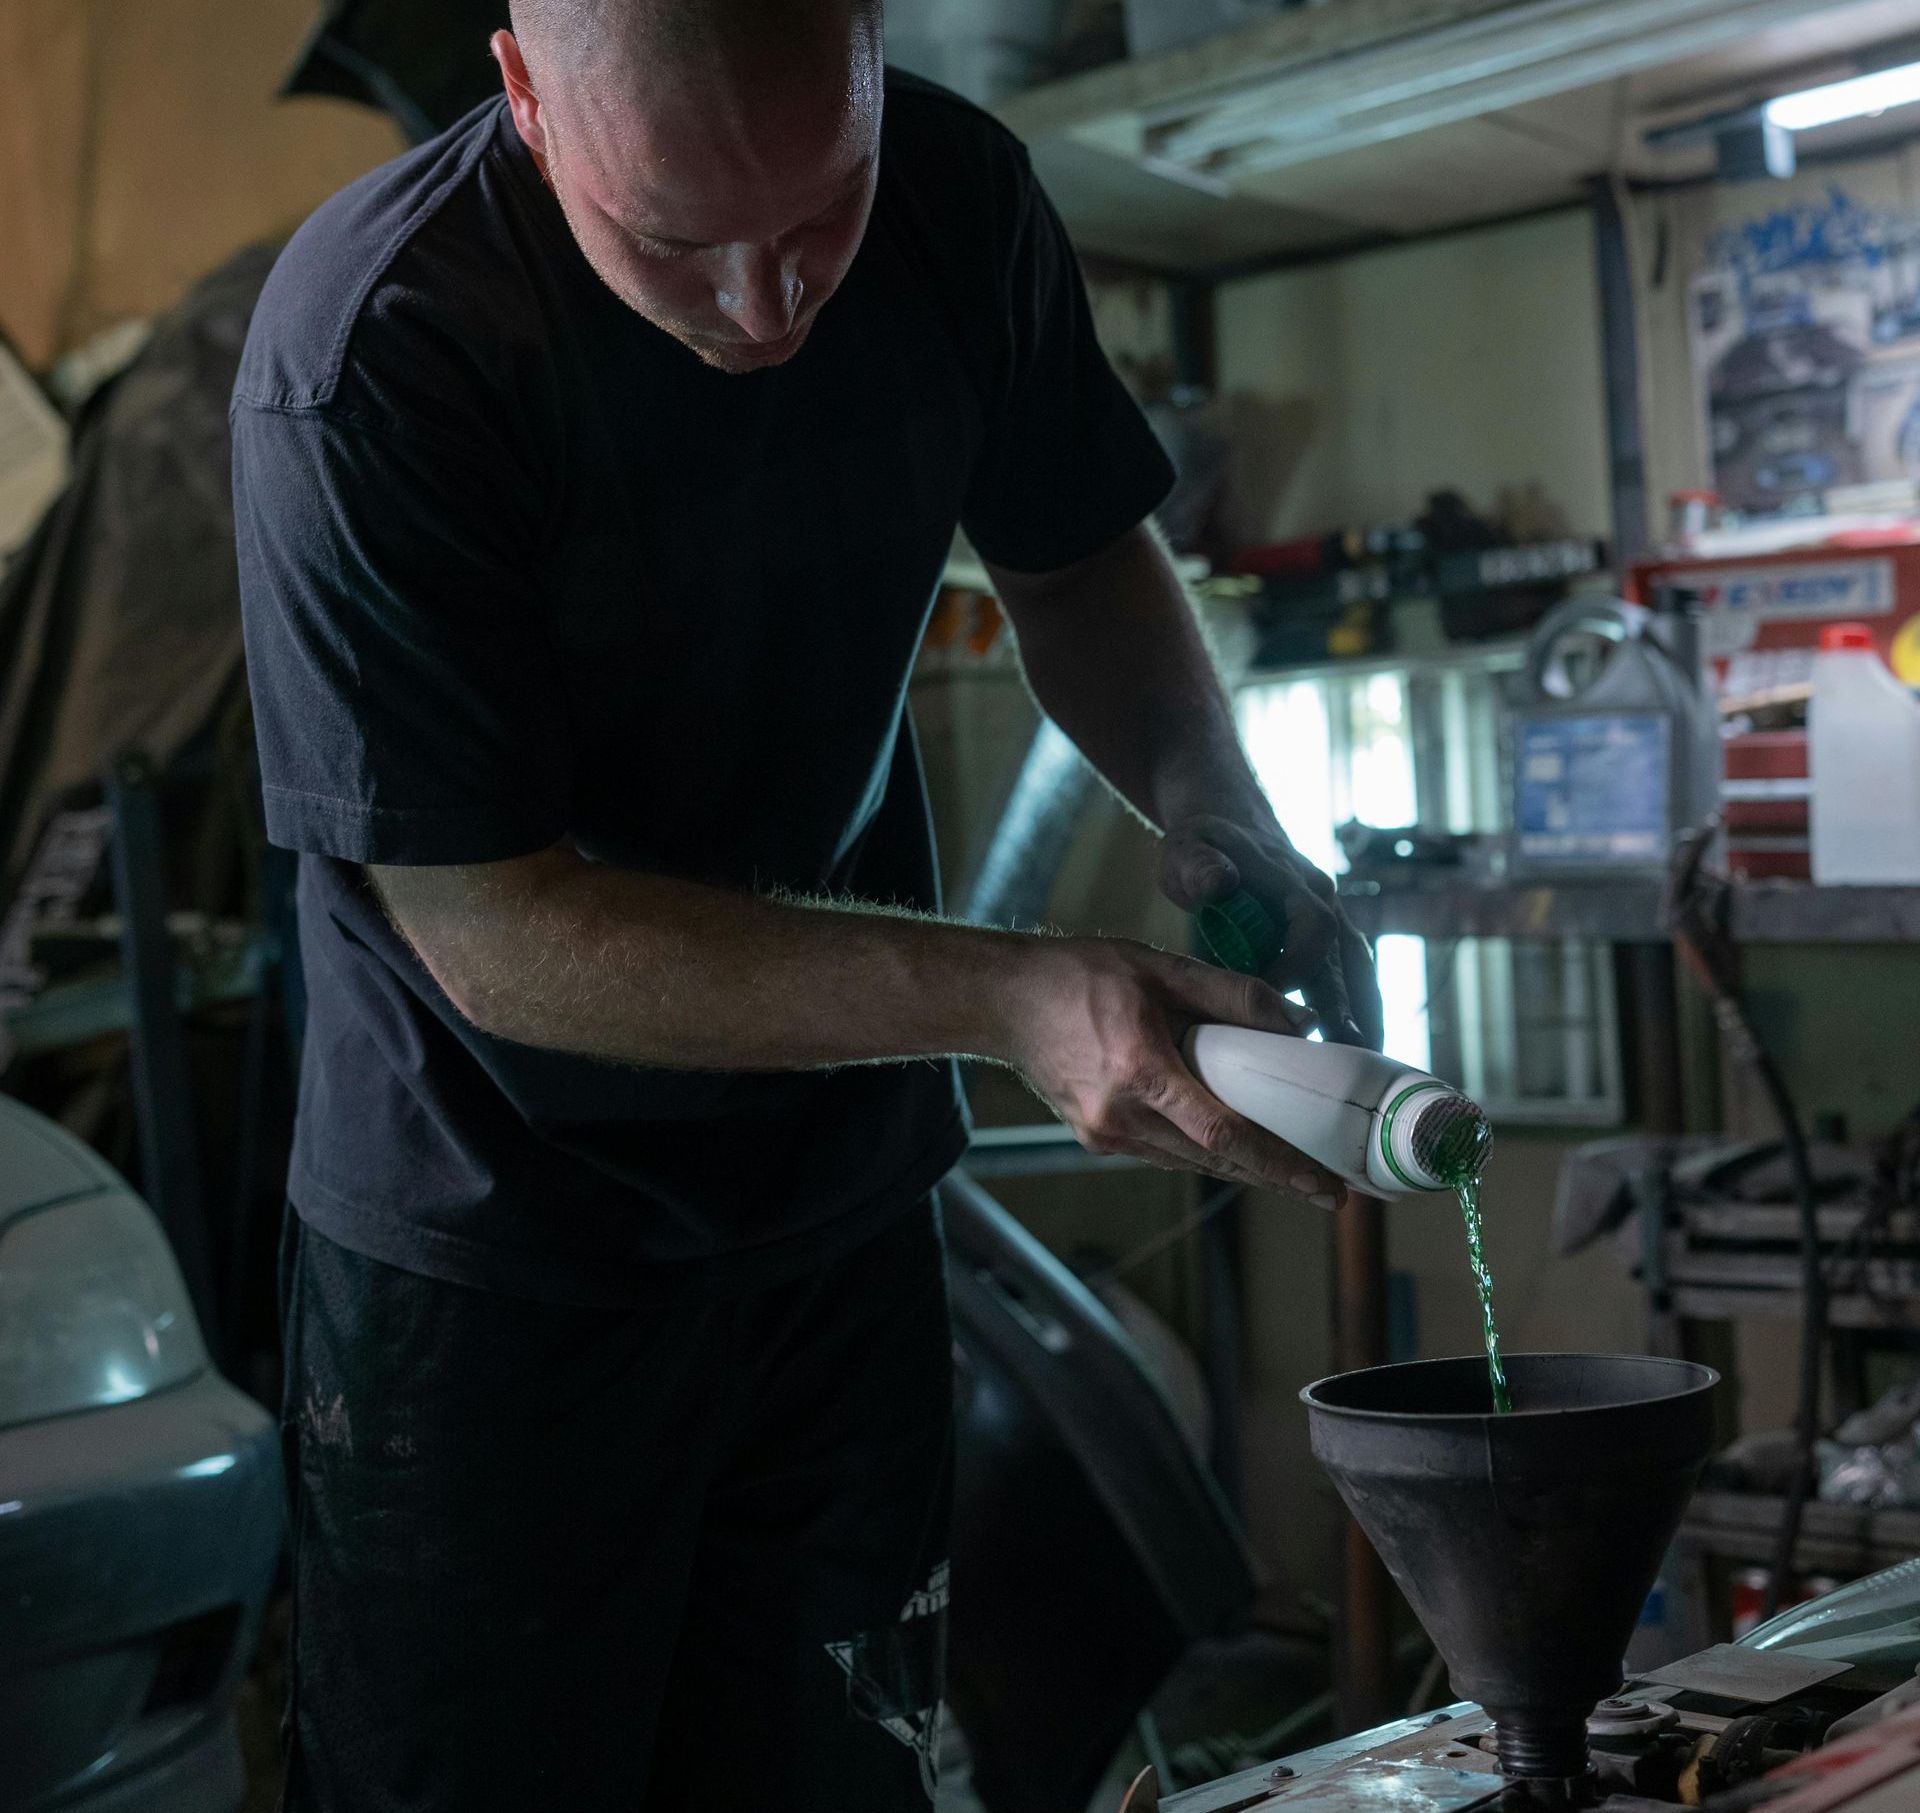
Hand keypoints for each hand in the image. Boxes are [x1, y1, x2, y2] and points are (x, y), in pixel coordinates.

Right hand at [1003, 937, 1344, 1202]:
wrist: (1005, 1001)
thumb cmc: (1077, 977)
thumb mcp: (1161, 968)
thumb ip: (1233, 996)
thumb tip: (1296, 1023)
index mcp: (1141, 1072)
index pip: (1225, 1134)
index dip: (1280, 1164)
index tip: (1321, 1186)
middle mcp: (1122, 1116)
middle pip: (1216, 1160)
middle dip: (1274, 1176)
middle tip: (1326, 1188)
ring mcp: (1105, 1134)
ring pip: (1191, 1161)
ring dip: (1241, 1166)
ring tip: (1289, 1167)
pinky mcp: (1095, 1138)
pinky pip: (1164, 1152)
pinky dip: (1201, 1149)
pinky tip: (1229, 1142)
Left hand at [1160, 813, 1384, 1051]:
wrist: (1229, 826)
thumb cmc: (1204, 845)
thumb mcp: (1189, 848)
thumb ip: (1198, 865)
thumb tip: (1217, 882)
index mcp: (1292, 880)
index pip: (1312, 928)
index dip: (1296, 965)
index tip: (1269, 999)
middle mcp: (1322, 900)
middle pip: (1349, 959)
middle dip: (1352, 1007)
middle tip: (1352, 1053)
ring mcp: (1330, 917)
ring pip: (1359, 970)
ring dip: (1366, 1014)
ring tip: (1367, 1062)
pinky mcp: (1326, 937)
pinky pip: (1351, 974)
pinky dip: (1358, 1007)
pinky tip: (1356, 1046)